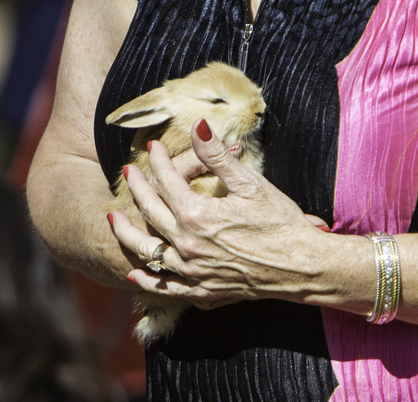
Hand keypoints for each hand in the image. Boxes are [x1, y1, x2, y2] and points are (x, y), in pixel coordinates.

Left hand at [108, 119, 327, 308]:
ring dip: (126, 233)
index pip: (166, 180)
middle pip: (150, 211)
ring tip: (113, 219)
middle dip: (137, 187)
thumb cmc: (281, 222)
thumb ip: (217, 155)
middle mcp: (187, 245)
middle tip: (128, 171)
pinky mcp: (203, 292)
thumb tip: (198, 124)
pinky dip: (147, 279)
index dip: (158, 160)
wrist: (303, 267)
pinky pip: (165, 287)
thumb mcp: (249, 183)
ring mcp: (192, 272)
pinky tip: (134, 273)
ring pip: (147, 252)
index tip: (153, 147)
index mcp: (196, 215)